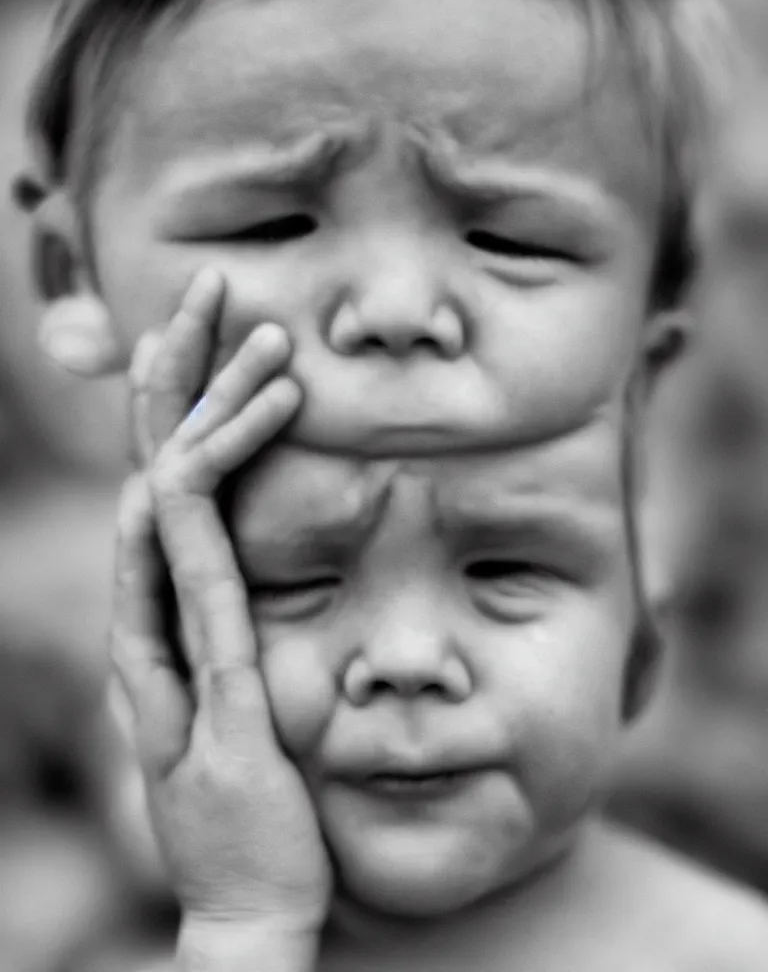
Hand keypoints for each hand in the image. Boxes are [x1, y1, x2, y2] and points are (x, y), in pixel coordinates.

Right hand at [110, 270, 331, 937]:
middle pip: (163, 463)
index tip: (217, 324)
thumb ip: (240, 630)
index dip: (190, 395)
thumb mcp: (254, 695)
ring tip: (260, 338)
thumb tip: (252, 570)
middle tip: (211, 284)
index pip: (177, 476)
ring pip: (174, 506)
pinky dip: (192, 517)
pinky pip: (189, 591)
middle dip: (183, 369)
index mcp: (180, 608)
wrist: (253, 907)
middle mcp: (160, 618)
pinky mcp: (203, 693)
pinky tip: (196, 455)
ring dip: (212, 416)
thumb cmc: (263, 803)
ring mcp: (173, 654)